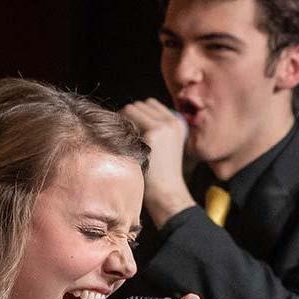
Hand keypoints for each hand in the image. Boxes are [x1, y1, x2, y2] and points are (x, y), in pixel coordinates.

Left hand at [121, 98, 194, 226]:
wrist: (166, 193)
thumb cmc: (158, 176)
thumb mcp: (163, 148)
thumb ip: (153, 130)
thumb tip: (129, 115)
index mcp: (176, 123)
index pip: (149, 105)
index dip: (137, 116)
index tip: (129, 132)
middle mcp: (172, 121)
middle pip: (139, 105)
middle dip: (129, 117)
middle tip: (122, 138)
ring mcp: (163, 125)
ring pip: (132, 108)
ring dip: (123, 121)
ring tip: (122, 142)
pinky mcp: (153, 132)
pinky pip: (127, 118)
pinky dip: (121, 129)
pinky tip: (122, 145)